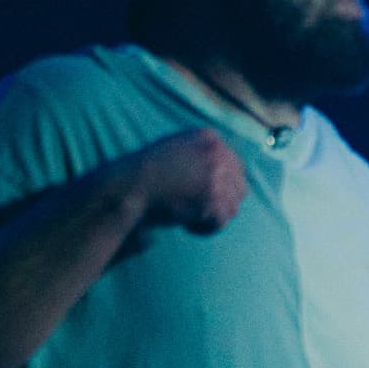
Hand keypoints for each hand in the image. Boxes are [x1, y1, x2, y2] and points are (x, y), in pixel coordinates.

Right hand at [123, 128, 247, 233]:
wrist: (128, 187)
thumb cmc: (147, 174)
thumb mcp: (177, 150)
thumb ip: (203, 156)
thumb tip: (234, 174)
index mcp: (209, 138)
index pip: (237, 167)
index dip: (224, 187)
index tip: (203, 197)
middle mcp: (217, 153)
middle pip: (239, 188)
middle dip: (220, 203)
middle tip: (196, 210)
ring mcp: (217, 176)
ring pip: (232, 207)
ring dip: (212, 217)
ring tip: (188, 216)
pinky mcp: (213, 198)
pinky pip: (221, 222)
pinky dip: (204, 229)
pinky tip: (186, 224)